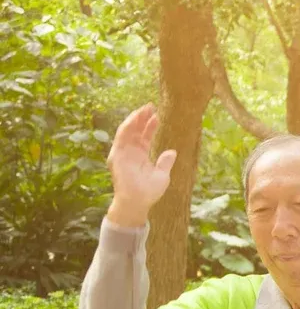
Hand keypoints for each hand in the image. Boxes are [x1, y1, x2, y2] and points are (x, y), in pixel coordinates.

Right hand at [105, 104, 176, 227]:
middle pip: (135, 131)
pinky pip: (121, 137)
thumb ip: (165, 162)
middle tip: (150, 106)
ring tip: (144, 109)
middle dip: (142, 118)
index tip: (157, 115)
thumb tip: (173, 152)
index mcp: (140, 156)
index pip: (145, 137)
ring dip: (134, 119)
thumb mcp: (162, 175)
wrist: (137, 202)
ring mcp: (122, 153)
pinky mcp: (116, 155)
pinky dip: (128, 127)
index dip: (150, 126)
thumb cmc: (149, 192)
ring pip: (127, 130)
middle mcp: (130, 152)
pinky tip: (135, 118)